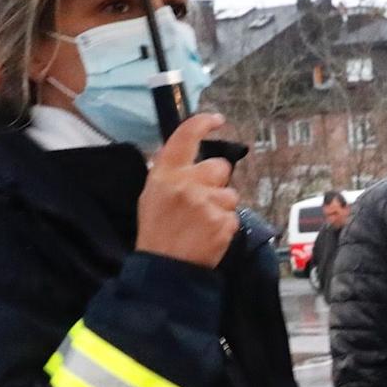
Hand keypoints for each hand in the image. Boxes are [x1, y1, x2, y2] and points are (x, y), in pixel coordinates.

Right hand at [134, 113, 238, 268]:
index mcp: (165, 173)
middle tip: (202, 200)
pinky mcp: (224, 222)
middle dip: (216, 180)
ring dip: (221, 206)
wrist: (165, 267)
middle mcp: (187, 183)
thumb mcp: (153, 194)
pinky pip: (234, 216)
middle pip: (220, 166)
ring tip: (202, 223)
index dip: (203, 123)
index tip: (217, 119)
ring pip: (230, 194)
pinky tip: (209, 235)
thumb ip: (172, 173)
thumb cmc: (157, 230)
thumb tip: (192, 158)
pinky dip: (225, 225)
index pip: (185, 137)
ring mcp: (207, 203)